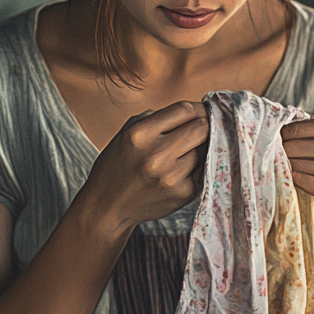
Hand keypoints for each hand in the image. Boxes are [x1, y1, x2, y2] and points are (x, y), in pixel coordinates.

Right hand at [82, 101, 208, 235]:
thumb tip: (196, 111)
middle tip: (202, 127)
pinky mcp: (183, 193)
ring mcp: (171, 176)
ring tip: (184, 152)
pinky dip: (198, 166)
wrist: (108, 205)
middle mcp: (156, 155)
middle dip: (205, 125)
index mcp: (140, 134)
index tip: (202, 110)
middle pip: (200, 128)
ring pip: (204, 149)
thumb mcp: (128, 132)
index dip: (198, 108)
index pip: (184, 110)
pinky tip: (183, 168)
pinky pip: (202, 170)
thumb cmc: (119, 164)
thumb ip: (159, 118)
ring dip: (200, 148)